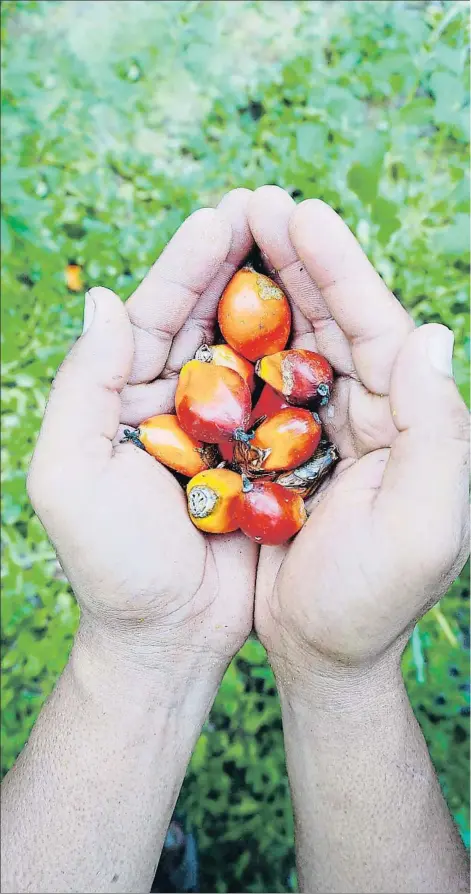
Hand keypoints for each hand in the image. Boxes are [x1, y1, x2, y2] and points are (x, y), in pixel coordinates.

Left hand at [27, 189, 257, 679]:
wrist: (169, 636)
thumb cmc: (112, 566)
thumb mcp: (71, 477)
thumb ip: (83, 387)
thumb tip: (101, 297)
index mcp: (121, 398)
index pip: (150, 314)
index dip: (185, 264)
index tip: (222, 215)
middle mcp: (170, 401)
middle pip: (202, 317)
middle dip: (234, 261)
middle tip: (269, 205)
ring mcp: (220, 425)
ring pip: (247, 346)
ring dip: (273, 295)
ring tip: (303, 242)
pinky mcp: (262, 453)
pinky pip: (283, 395)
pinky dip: (302, 356)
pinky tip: (327, 318)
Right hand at [249, 186, 468, 691]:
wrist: (326, 654)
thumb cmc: (373, 600)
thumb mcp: (423, 524)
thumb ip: (439, 429)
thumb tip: (432, 334)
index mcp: (412, 421)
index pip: (380, 328)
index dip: (342, 269)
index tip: (303, 212)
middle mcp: (377, 413)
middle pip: (338, 320)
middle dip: (301, 260)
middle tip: (259, 202)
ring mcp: (330, 427)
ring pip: (300, 341)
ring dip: (271, 287)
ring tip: (237, 234)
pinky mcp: (289, 448)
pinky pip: (266, 381)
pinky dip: (244, 340)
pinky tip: (217, 308)